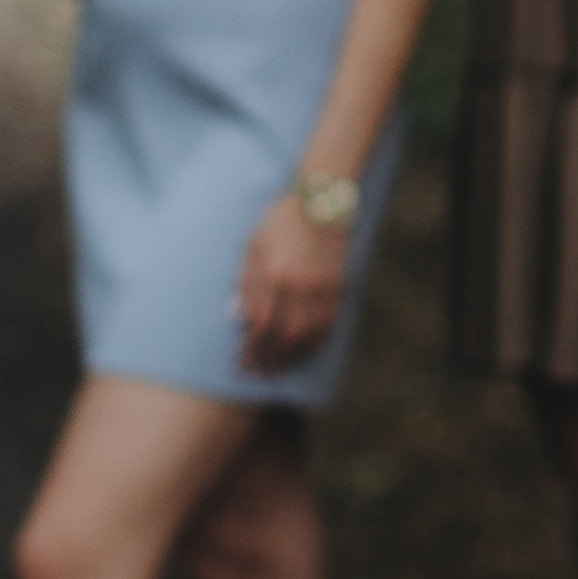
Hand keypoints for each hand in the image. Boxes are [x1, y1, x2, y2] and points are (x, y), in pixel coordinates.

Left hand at [233, 196, 348, 375]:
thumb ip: (245, 284)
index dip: (251, 348)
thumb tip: (239, 318)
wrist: (319, 205)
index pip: (260, 324)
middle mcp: (299, 285)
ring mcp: (322, 288)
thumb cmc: (278, 223)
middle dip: (271, 359)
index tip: (243, 362)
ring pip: (309, 335)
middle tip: (260, 374)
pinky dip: (314, 342)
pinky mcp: (338, 288)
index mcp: (273, 274)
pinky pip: (328, 325)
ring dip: (293, 356)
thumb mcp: (252, 247)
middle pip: (285, 335)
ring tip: (279, 369)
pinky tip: (303, 350)